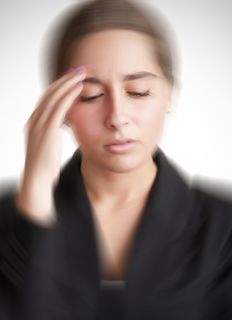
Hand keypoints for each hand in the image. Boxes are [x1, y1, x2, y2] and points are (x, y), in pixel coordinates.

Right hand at [16, 66, 86, 224]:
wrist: (37, 181)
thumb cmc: (45, 166)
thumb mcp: (49, 145)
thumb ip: (54, 132)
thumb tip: (62, 125)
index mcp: (35, 123)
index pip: (47, 99)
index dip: (60, 87)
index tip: (73, 79)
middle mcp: (34, 120)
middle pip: (49, 93)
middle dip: (65, 79)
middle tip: (80, 69)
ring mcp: (38, 125)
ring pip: (53, 97)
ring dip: (67, 83)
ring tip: (81, 73)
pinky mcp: (46, 132)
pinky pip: (58, 109)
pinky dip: (68, 97)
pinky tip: (78, 88)